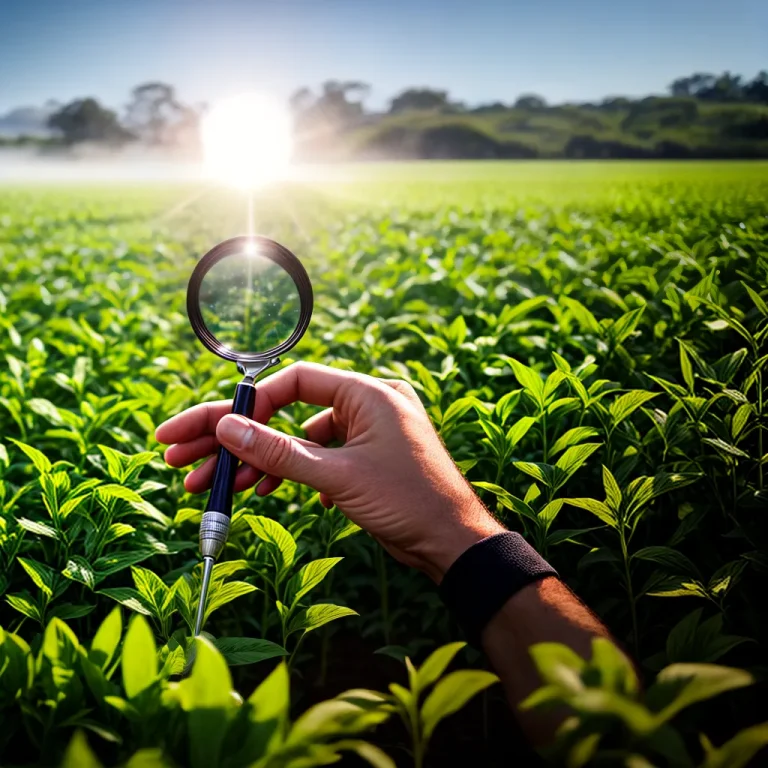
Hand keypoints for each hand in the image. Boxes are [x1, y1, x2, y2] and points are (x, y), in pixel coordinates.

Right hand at [155, 362, 502, 580]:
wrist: (454, 543)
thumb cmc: (409, 501)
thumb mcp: (337, 476)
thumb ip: (278, 452)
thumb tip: (227, 428)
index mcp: (367, 392)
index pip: (295, 381)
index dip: (250, 404)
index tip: (214, 430)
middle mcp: (368, 404)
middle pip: (286, 412)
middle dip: (236, 438)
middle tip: (184, 454)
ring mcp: (368, 432)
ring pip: (298, 440)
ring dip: (259, 462)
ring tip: (213, 485)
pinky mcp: (366, 458)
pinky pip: (318, 456)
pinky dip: (292, 472)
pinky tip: (265, 491)